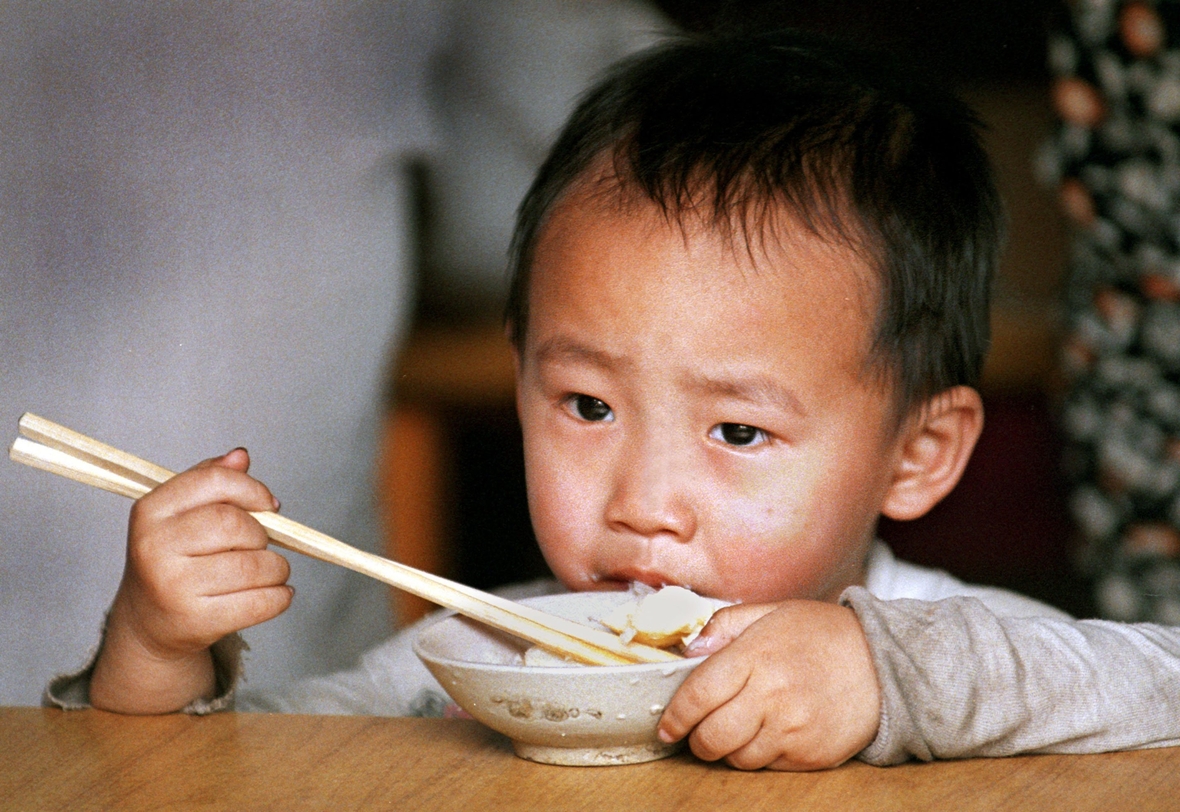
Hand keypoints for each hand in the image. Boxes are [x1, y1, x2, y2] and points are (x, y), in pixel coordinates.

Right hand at [90, 449, 292, 713]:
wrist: (147, 623)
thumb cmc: (173, 560)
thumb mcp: (179, 515)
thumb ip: (210, 480)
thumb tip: (241, 456)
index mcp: (151, 511)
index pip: (214, 482)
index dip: (252, 489)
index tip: (268, 504)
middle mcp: (155, 547)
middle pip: (236, 524)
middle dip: (262, 534)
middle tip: (261, 544)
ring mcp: (173, 587)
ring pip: (255, 565)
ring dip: (277, 568)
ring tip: (271, 571)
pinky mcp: (196, 621)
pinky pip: (260, 603)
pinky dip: (280, 596)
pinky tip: (277, 593)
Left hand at [658, 600, 880, 770]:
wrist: (884, 662)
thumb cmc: (822, 634)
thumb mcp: (771, 612)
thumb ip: (724, 625)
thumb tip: (688, 649)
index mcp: (756, 656)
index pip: (699, 694)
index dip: (676, 716)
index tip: (667, 726)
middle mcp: (772, 695)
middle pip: (712, 736)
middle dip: (697, 740)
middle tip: (698, 732)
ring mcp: (793, 729)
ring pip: (737, 758)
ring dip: (728, 749)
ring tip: (738, 729)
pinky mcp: (811, 755)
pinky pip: (767, 767)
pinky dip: (759, 755)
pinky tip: (769, 733)